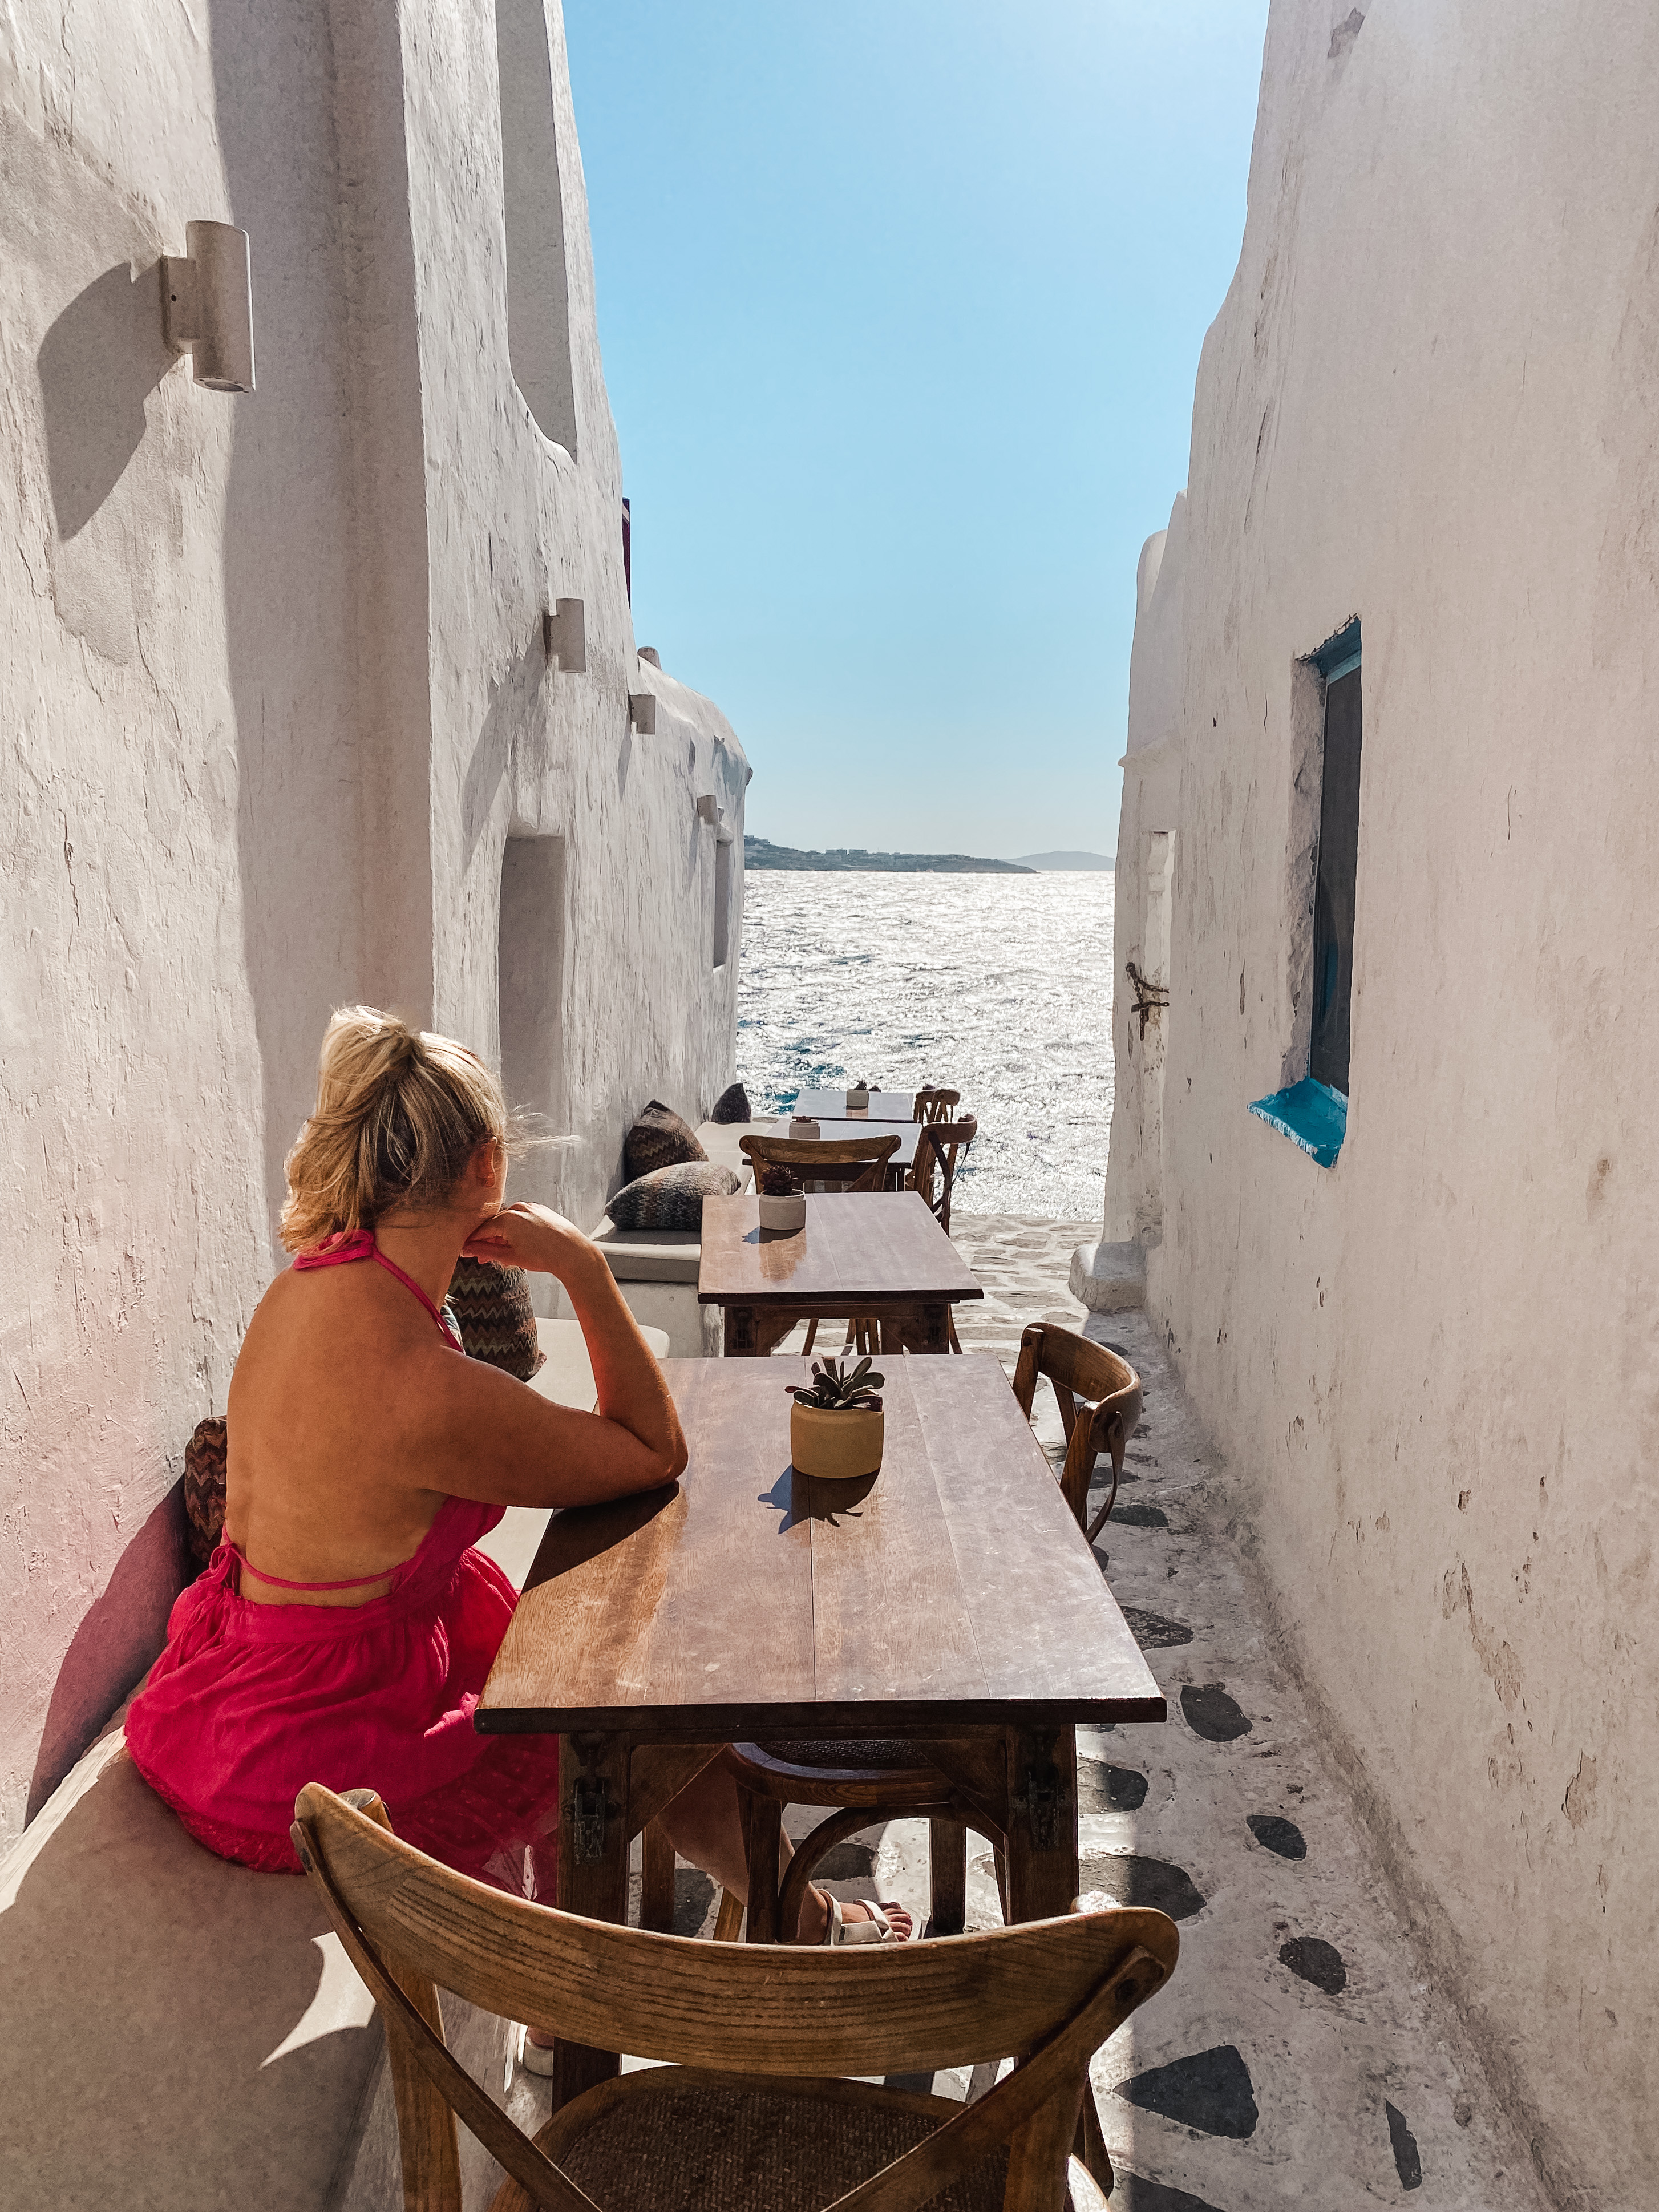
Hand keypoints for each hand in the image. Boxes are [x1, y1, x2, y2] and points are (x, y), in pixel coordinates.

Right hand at [462, 1202, 600, 1282]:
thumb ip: (485, 1251)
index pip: (481, 1230)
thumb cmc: (543, 1256)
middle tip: (482, 1259)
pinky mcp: (541, 1210)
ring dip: (502, 1237)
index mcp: (506, 1218)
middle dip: (488, 1242)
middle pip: (494, 1225)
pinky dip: (516, 1231)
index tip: (465, 1251)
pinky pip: (522, 1220)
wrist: (573, 1253)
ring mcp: (530, 1207)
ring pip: (508, 1223)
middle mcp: (517, 1208)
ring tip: (503, 1256)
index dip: (472, 1243)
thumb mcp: (509, 1256)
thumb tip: (468, 1250)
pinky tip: (517, 1246)